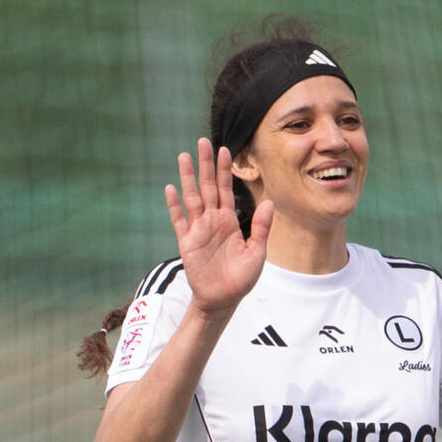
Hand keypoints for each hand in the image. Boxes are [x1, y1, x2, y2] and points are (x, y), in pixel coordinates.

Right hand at [164, 138, 272, 314]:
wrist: (223, 300)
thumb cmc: (241, 278)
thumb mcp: (257, 253)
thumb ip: (261, 228)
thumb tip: (270, 203)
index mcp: (230, 221)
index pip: (227, 190)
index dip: (225, 170)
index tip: (225, 149)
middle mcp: (213, 221)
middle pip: (208, 187)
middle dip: (205, 165)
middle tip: (203, 141)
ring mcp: (198, 230)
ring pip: (192, 198)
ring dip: (187, 177)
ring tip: (184, 156)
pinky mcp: (187, 242)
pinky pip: (179, 220)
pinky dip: (174, 205)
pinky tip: (171, 188)